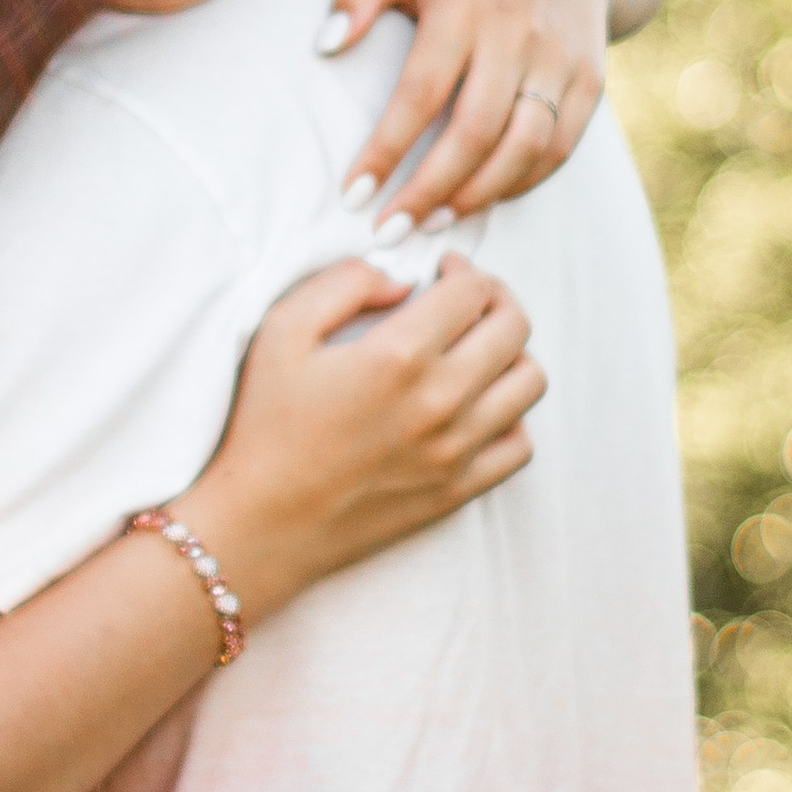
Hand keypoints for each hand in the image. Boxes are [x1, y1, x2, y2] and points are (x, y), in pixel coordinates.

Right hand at [184, 252, 545, 614]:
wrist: (261, 522)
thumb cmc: (265, 425)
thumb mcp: (282, 330)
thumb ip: (345, 283)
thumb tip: (401, 281)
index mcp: (398, 356)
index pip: (473, 291)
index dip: (463, 269)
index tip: (444, 271)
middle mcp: (440, 401)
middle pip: (514, 328)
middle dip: (496, 300)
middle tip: (468, 300)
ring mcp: (455, 450)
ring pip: (529, 383)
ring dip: (511, 354)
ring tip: (478, 351)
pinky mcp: (458, 490)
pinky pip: (520, 444)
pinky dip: (511, 417)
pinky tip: (477, 407)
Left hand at [324, 0, 659, 230]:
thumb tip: (323, 46)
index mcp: (464, 7)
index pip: (420, 92)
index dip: (386, 150)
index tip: (353, 195)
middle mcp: (517, 35)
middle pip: (474, 131)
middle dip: (428, 190)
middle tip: (388, 231)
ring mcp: (559, 61)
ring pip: (523, 148)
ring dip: (475, 196)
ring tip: (431, 224)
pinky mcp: (589, 84)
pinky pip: (558, 150)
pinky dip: (518, 185)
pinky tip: (478, 201)